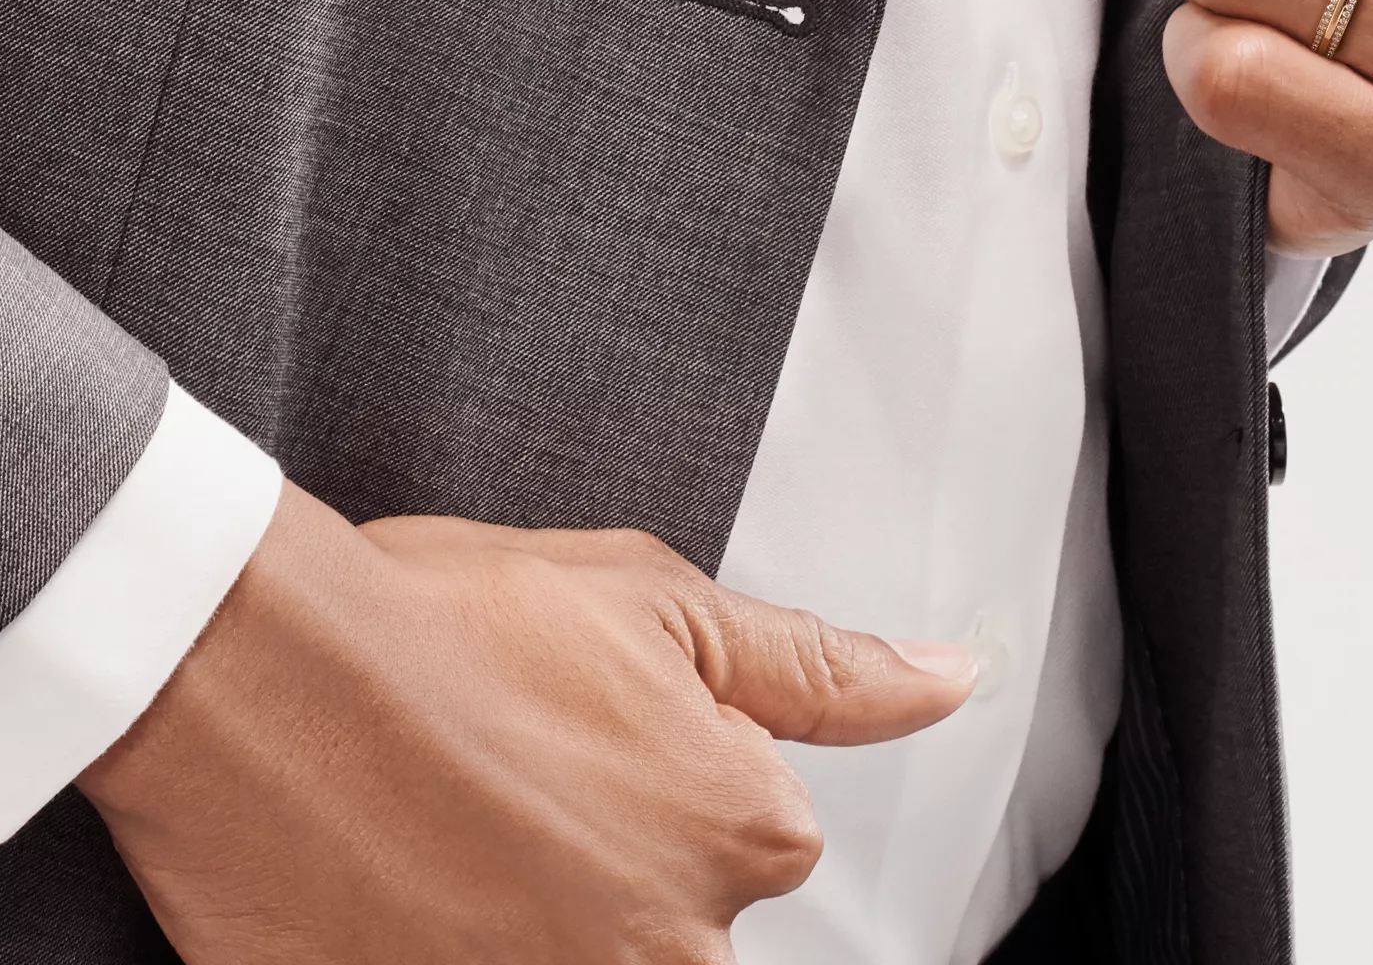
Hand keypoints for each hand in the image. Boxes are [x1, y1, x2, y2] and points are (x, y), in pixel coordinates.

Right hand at [78, 483, 973, 963]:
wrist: (256, 678)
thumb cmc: (448, 623)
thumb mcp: (665, 606)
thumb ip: (827, 670)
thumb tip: (953, 680)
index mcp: (740, 834)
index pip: (759, 827)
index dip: (672, 759)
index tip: (591, 724)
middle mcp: (664, 954)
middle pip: (676, 919)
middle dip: (610, 853)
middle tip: (509, 774)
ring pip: (587, 951)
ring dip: (533, 902)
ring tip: (455, 826)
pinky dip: (469, 936)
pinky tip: (417, 878)